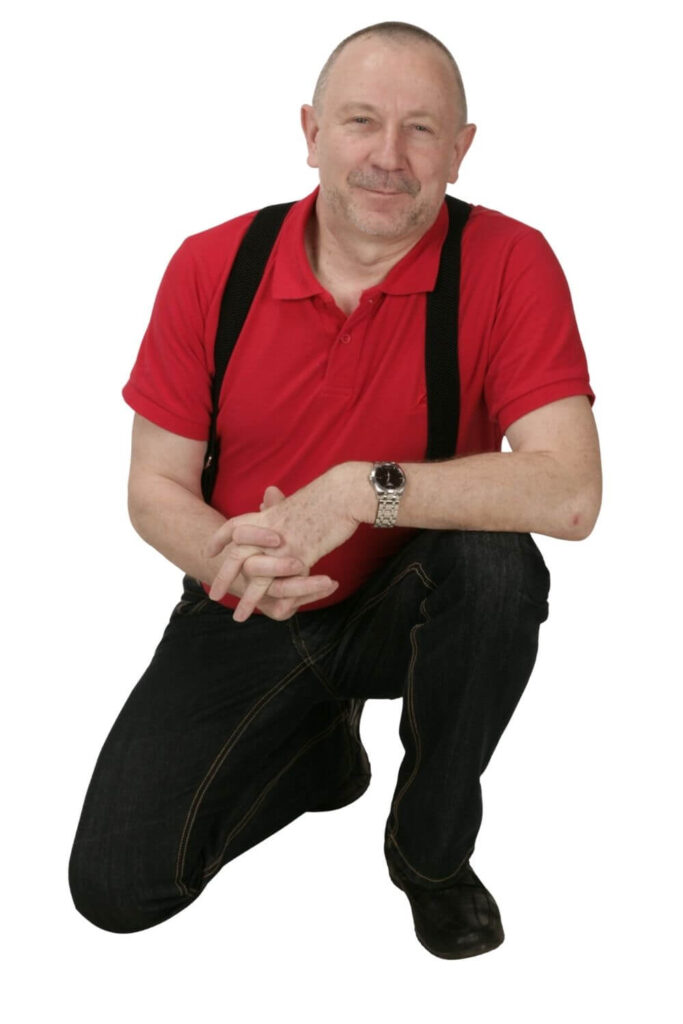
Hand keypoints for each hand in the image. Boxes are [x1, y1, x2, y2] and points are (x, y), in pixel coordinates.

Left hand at [208, 466, 361, 620]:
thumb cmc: (323, 496)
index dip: (218, 540)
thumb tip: (266, 499)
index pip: (232, 528)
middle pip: (237, 556)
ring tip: (239, 616)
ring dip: (248, 599)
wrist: (342, 493)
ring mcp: (283, 545)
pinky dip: (279, 599)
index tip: (208, 553)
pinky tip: (276, 611)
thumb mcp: (293, 501)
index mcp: (265, 516)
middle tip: (214, 595)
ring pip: (257, 576)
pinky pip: (284, 582)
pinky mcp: (301, 556)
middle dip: (224, 578)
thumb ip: (276, 506)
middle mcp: (268, 531)